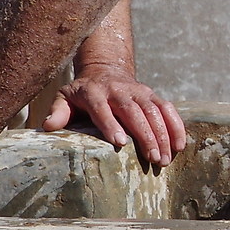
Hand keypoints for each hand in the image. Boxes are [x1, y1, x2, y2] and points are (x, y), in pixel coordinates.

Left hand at [43, 66, 188, 168]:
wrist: (105, 70)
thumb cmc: (82, 93)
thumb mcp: (65, 98)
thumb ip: (58, 112)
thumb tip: (48, 126)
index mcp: (94, 92)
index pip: (103, 108)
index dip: (111, 124)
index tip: (120, 142)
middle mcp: (119, 90)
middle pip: (134, 112)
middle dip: (145, 135)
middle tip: (153, 159)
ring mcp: (139, 91)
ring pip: (154, 112)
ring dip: (163, 135)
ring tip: (165, 159)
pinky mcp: (152, 95)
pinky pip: (168, 109)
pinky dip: (176, 126)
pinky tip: (180, 146)